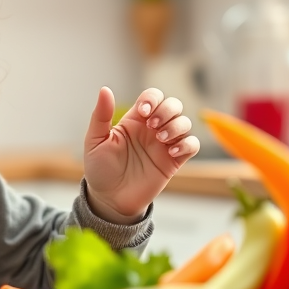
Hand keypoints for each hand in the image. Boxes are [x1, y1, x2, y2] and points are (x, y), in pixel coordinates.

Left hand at [83, 87, 199, 223]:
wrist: (109, 199)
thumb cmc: (100, 169)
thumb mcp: (95, 140)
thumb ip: (101, 115)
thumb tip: (105, 89)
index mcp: (134, 119)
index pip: (152, 96)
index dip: (152, 99)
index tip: (143, 113)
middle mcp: (152, 128)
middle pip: (173, 105)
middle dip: (167, 110)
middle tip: (152, 125)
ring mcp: (164, 144)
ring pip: (185, 122)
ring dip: (176, 126)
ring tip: (160, 139)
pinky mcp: (174, 162)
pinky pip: (192, 145)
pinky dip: (187, 144)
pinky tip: (172, 152)